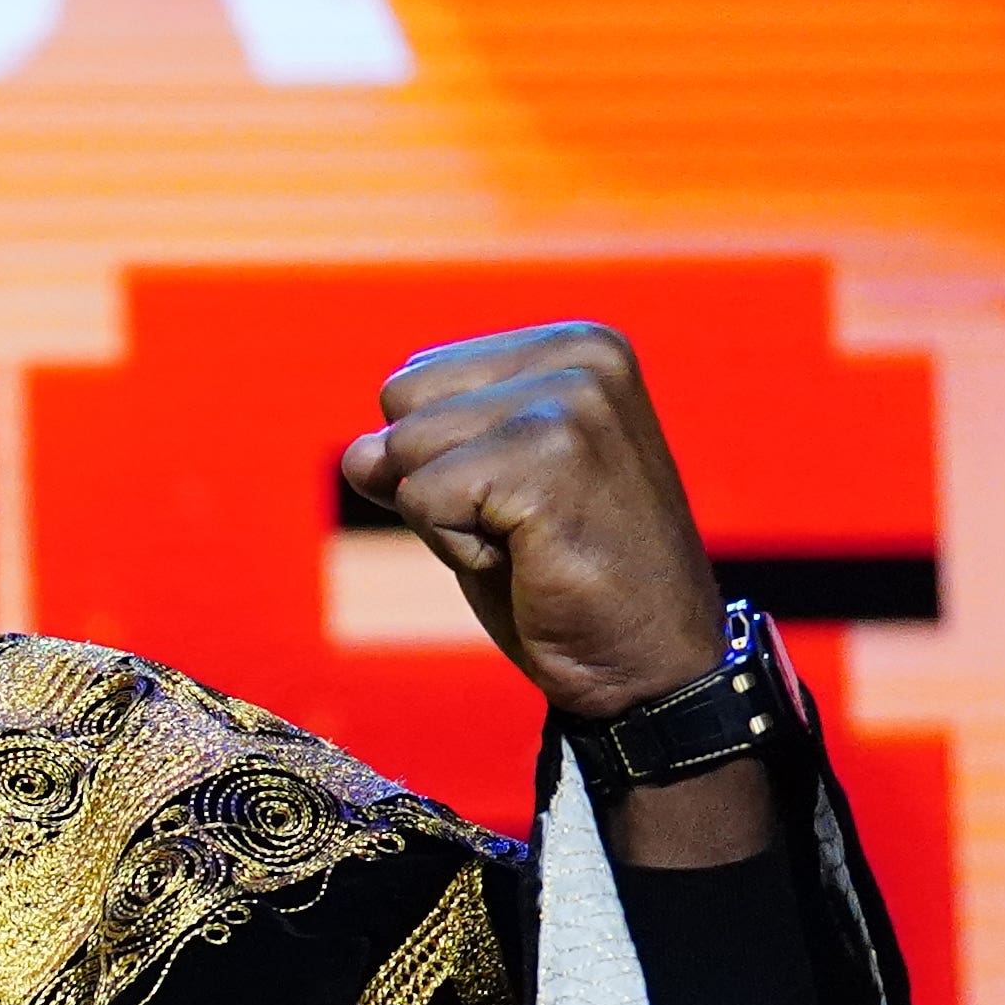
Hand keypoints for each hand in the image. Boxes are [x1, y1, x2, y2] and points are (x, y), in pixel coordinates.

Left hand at [338, 323, 728, 722]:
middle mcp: (580, 357)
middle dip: (434, 478)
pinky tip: (528, 560)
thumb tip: (358, 453)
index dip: (438, 458)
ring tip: (526, 541)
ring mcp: (572, 400)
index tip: (519, 497)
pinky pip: (421, 497)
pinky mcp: (550, 455)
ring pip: (404, 449)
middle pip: (401, 402)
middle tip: (520, 524)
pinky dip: (455, 547)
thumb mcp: (480, 489)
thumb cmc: (561, 574)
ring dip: (446, 517)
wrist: (646, 660)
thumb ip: (417, 449)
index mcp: (574, 345)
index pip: (414, 380)